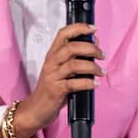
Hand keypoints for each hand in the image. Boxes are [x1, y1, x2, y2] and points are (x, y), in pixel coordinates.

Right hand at [14, 23, 104, 137]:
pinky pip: (74, 84)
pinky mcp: (55, 90)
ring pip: (74, 65)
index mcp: (53, 54)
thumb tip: (95, 43)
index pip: (63, 33)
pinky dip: (87, 83)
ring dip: (92, 67)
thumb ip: (77, 56)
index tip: (93, 29)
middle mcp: (51, 63)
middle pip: (71, 47)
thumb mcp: (63, 69)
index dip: (79, 28)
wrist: (35, 109)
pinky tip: (95, 84)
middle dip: (91, 48)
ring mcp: (52, 76)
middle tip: (102, 55)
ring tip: (101, 72)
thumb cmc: (52, 88)